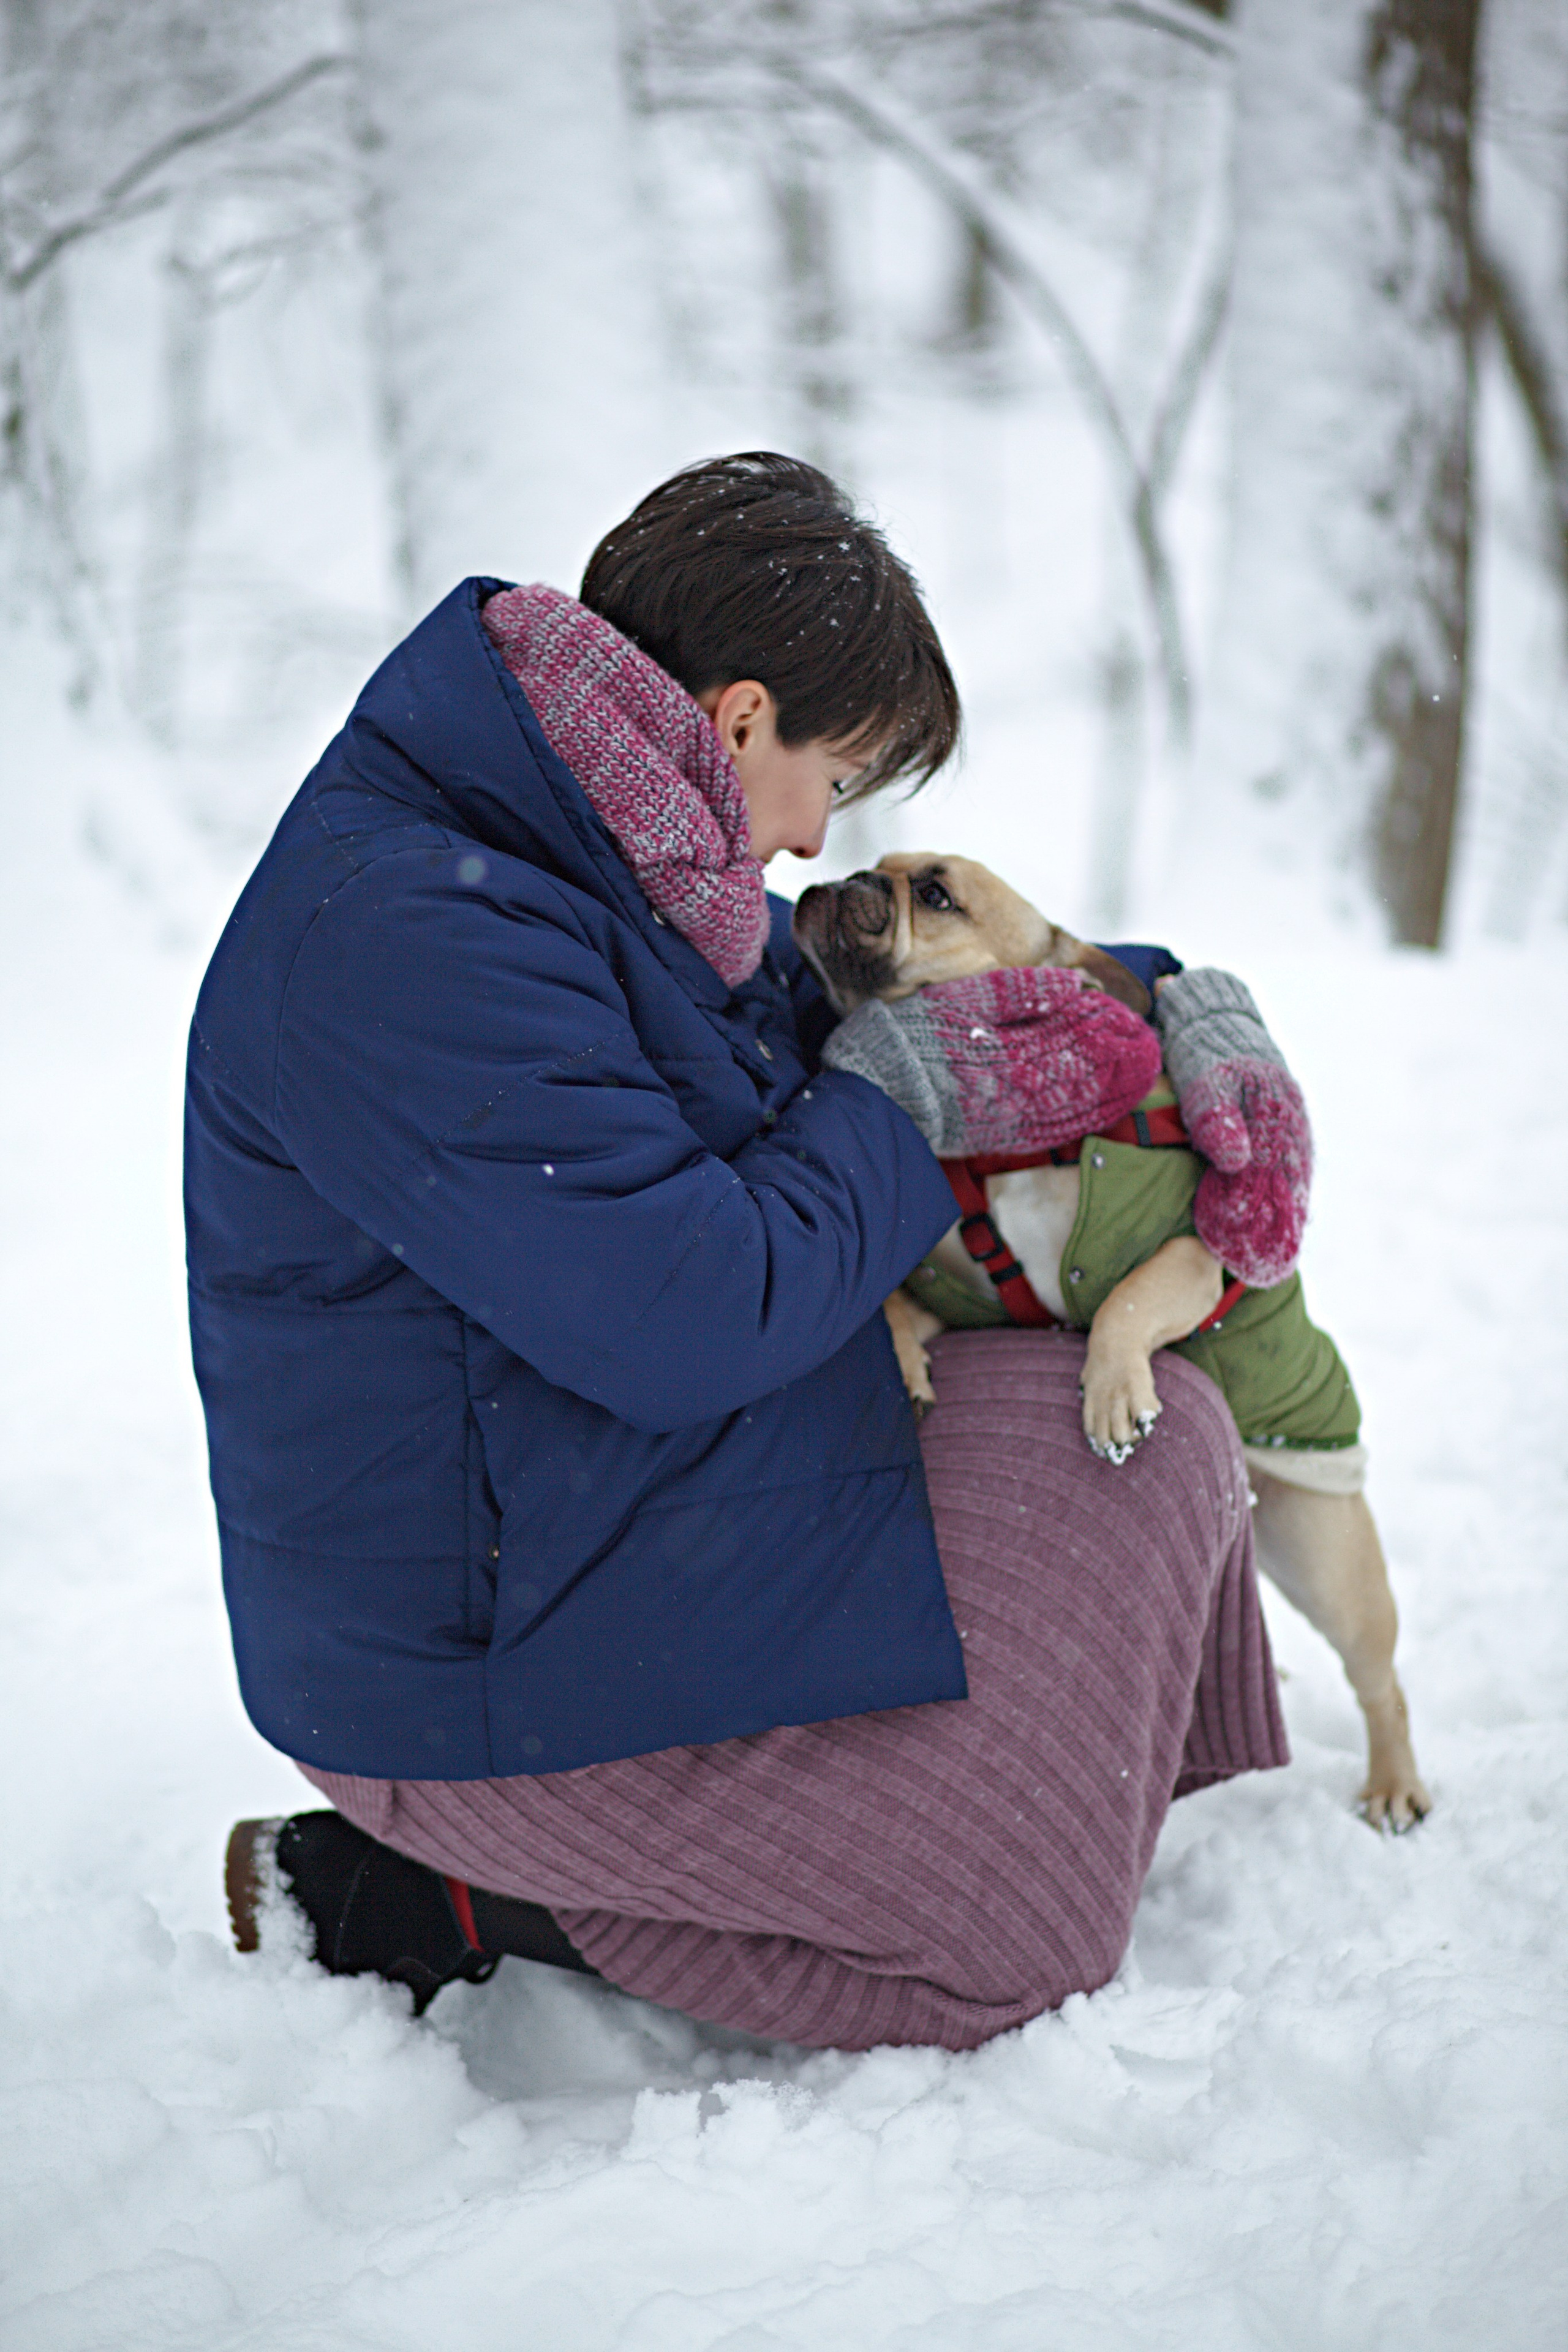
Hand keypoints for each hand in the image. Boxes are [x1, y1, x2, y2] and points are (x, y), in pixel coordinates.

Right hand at [821, 965, 1161, 1157]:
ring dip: (1109, 1091)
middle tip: (1148, 1049)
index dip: (1107, 1028)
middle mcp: (1020, 1085)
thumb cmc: (909, 1038)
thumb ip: (1021, 992)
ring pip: (1074, 1103)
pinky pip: (1049, 1129)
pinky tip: (1098, 1111)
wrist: (875, 1094)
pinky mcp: (997, 1134)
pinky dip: (1079, 1119)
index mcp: (1015, 1046)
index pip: (1076, 1035)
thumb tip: (1075, 984)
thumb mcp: (962, 999)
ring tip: (1138, 1077)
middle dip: (1118, 1061)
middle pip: (1083, 1072)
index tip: (1132, 1020)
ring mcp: (1010, 1115)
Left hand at [1156, 971, 1311, 1287]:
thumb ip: (1217, 1118)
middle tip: (1263, 1268)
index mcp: (1277, 1115)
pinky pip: (1290, 1167)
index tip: (1252, 1254)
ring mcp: (1290, 1124)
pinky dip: (1287, 1194)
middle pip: (1288, 1184)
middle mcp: (1291, 1123)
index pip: (1275, 1178)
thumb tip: (1236, 1160)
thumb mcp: (1205, 1080)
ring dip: (1285, 1216)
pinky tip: (1282, 1219)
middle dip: (1278, 1227)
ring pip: (1291, 1178)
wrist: (1213, 1017)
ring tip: (1275, 1257)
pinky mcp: (1282, 1125)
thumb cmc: (1204, 1050)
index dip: (1265, 1218)